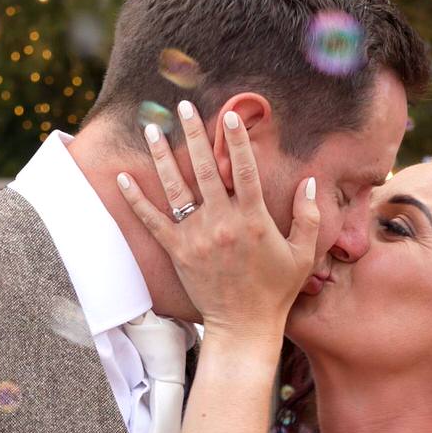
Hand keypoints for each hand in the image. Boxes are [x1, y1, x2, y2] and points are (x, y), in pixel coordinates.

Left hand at [115, 101, 320, 334]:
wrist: (244, 325)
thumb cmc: (276, 290)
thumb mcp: (303, 254)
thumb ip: (308, 216)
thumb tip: (309, 182)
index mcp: (253, 219)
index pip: (244, 169)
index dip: (237, 139)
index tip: (229, 115)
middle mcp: (222, 222)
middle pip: (205, 168)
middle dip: (194, 133)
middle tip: (183, 107)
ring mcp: (196, 236)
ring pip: (175, 187)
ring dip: (162, 155)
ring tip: (151, 128)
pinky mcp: (177, 251)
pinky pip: (152, 220)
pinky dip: (136, 199)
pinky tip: (123, 178)